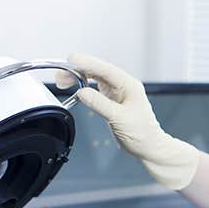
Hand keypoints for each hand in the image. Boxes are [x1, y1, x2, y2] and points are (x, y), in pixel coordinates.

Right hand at [57, 53, 198, 189]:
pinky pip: (94, 89)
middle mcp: (123, 86)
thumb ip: (100, 104)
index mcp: (129, 85)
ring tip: (62, 82)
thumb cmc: (142, 134)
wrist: (148, 147)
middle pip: (97, 71)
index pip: (105, 69)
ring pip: (94, 79)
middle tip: (60, 76)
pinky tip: (74, 89)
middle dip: (78, 71)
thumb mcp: (119, 118)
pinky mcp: (111, 101)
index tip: (71, 60)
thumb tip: (82, 92)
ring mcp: (117, 92)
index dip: (86, 63)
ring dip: (78, 78)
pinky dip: (83, 88)